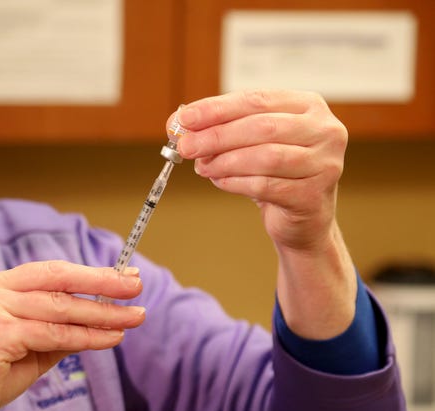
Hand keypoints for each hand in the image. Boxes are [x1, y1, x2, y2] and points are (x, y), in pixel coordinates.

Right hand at [0, 260, 143, 410]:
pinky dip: (87, 335)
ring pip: (59, 306)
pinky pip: (53, 333)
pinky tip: (112, 337)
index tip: (119, 276)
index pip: (47, 273)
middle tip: (136, 284)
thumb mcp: (23, 348)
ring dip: (102, 313)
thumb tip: (98, 320)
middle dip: (101, 282)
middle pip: (56, 278)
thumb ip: (53, 330)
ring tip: (133, 316)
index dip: (86, 273)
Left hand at [173, 90, 355, 340]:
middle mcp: (324, 130)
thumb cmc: (276, 172)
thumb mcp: (250, 143)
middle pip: (261, 127)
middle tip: (186, 146)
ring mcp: (324, 163)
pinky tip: (220, 182)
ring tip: (202, 167)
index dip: (216, 109)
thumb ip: (220, 128)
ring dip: (225, 162)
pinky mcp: (313, 195)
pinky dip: (236, 183)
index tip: (184, 118)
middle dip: (216, 136)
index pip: (255, 100)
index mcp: (307, 106)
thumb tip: (178, 124)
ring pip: (265, 157)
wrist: (303, 218)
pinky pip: (266, 186)